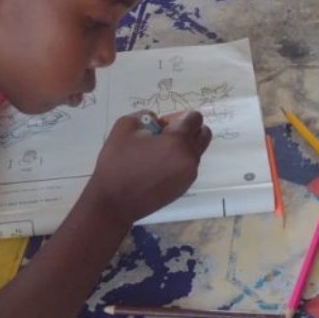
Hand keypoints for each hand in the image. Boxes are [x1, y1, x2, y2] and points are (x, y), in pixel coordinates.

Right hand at [85, 110, 213, 229]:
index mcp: (178, 142)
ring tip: (157, 152)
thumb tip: (157, 121)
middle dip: (188, 129)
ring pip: (196, 151)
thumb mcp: (124, 126)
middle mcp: (190, 158)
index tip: (160, 125)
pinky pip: (188, 166)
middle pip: (203, 134)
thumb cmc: (117, 164)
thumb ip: (145, 115)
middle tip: (164, 135)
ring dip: (183, 146)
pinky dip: (178, 161)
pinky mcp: (184, 187)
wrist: (114, 202)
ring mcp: (189, 175)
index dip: (177, 116)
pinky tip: (156, 166)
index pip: (195, 118)